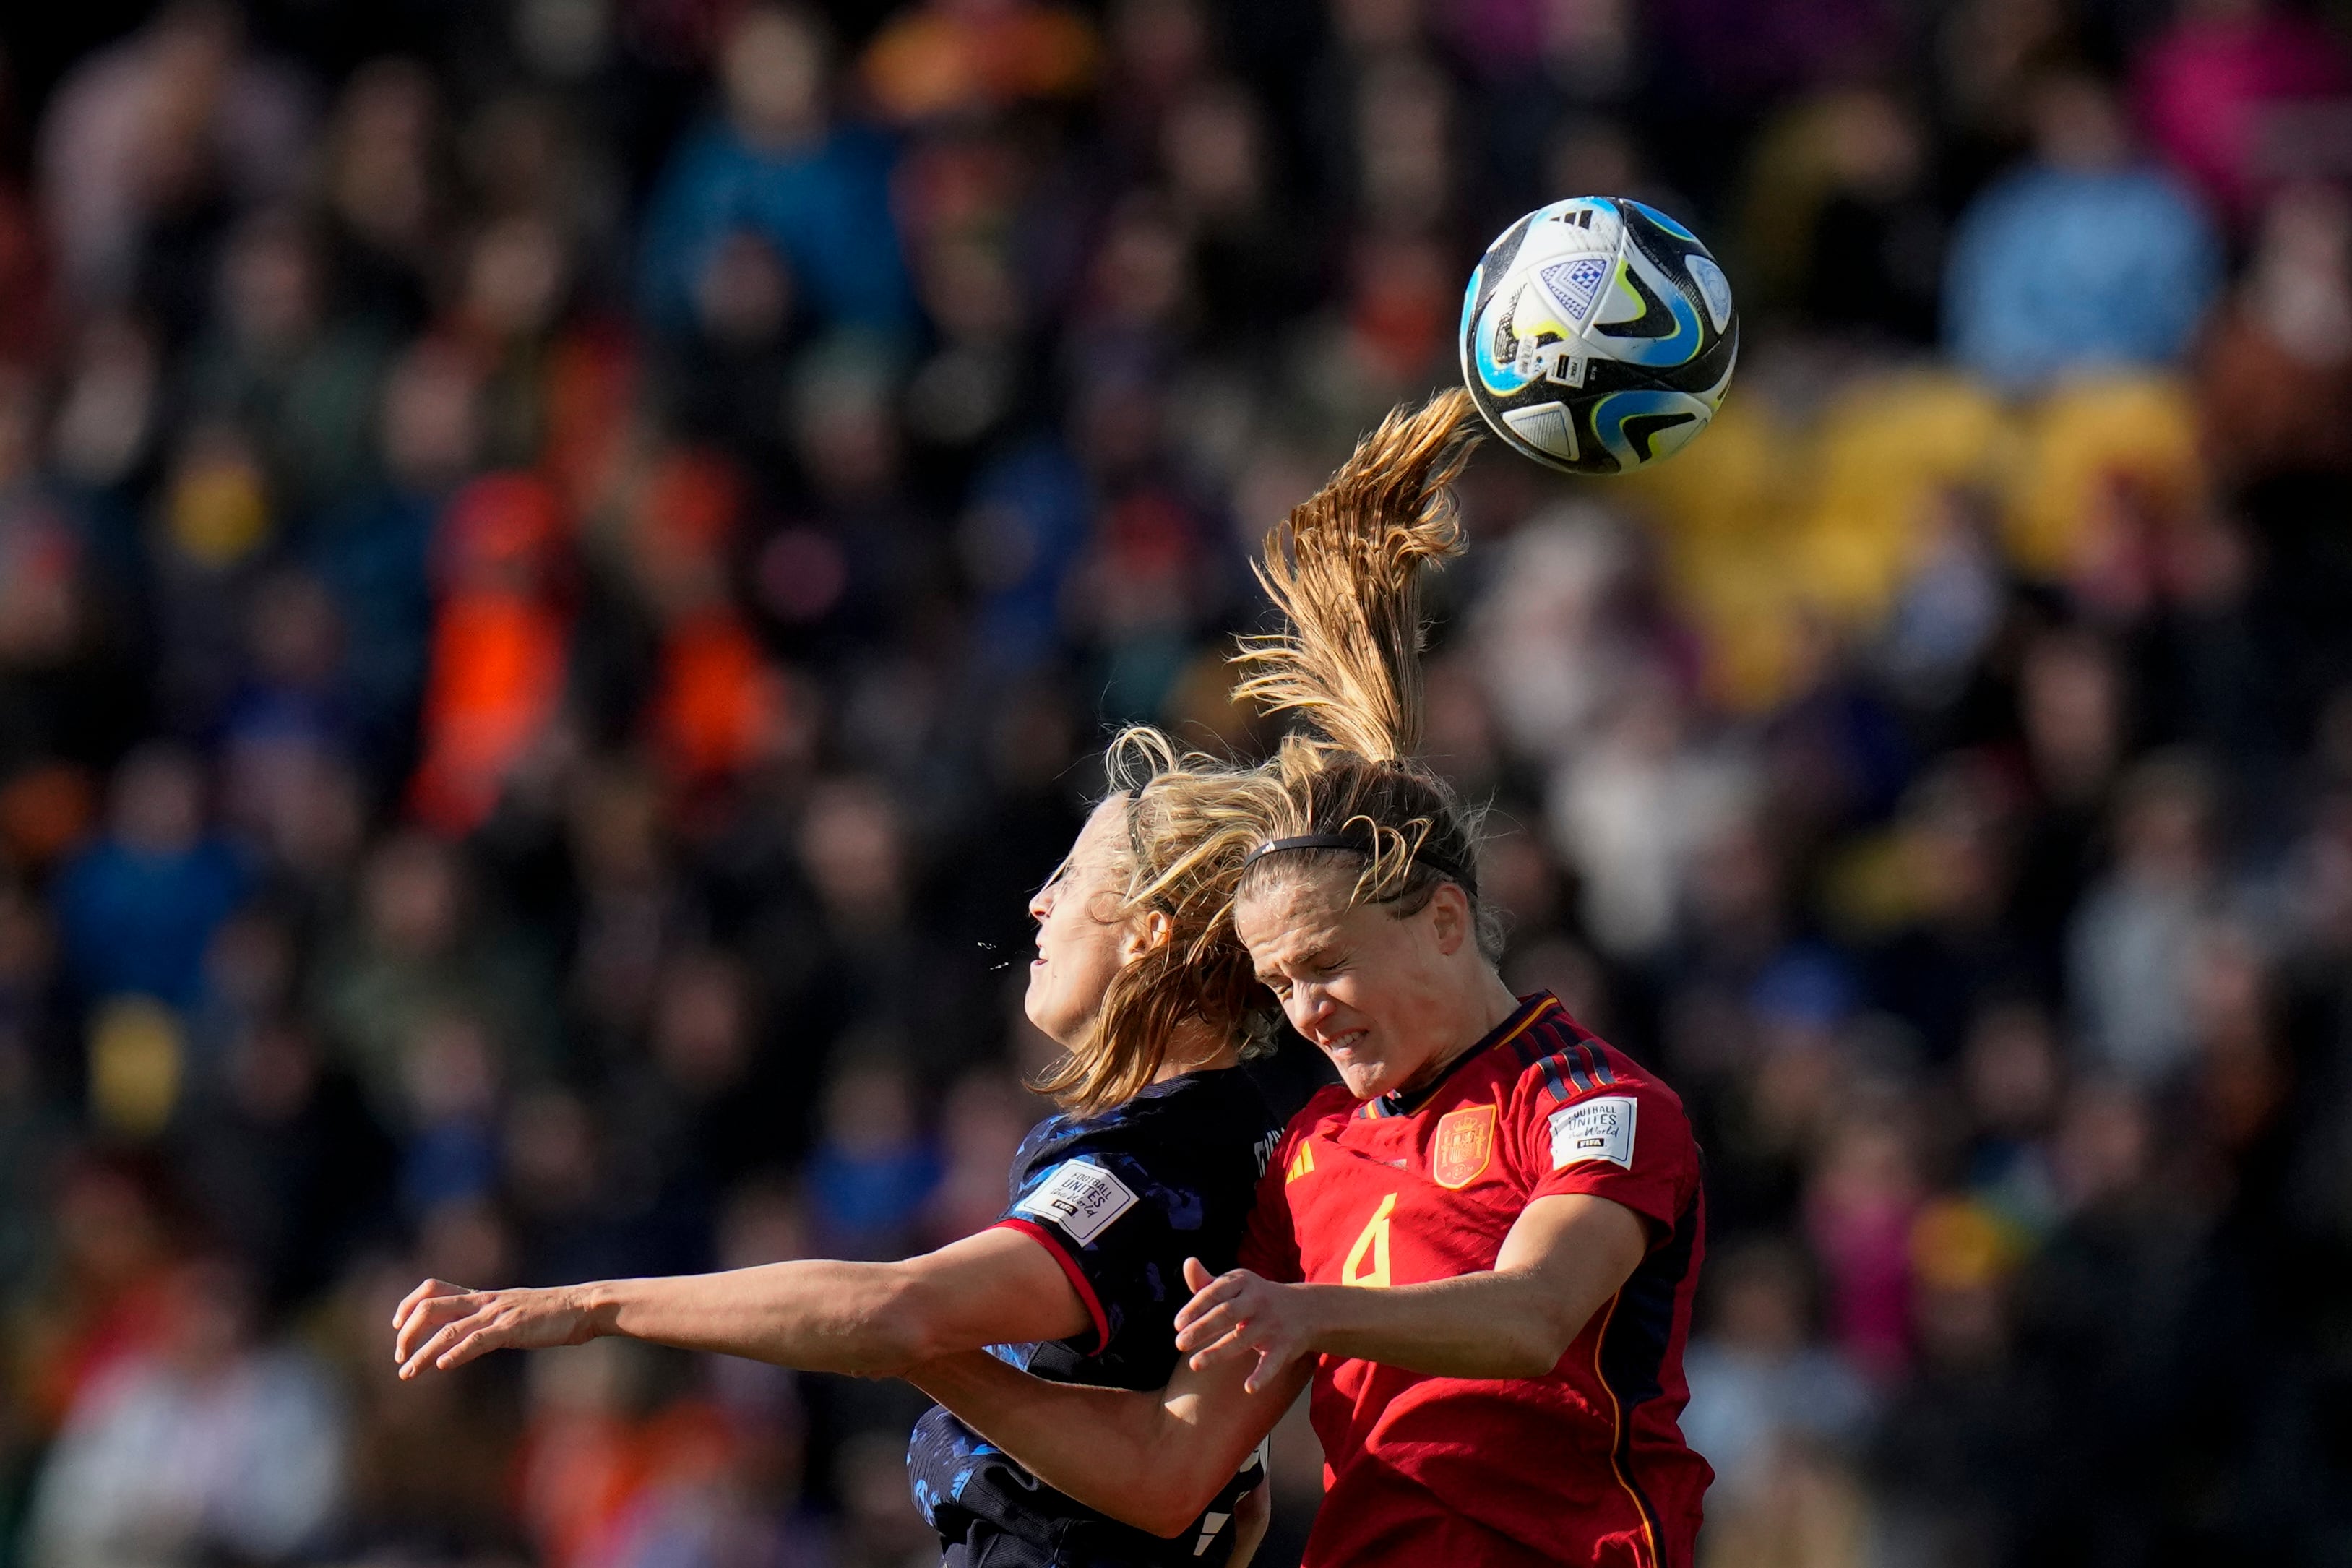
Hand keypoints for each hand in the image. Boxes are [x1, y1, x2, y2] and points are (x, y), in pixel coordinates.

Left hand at [392, 1278, 600, 1378]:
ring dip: (422, 1353)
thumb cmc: (554, 1315)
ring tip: (407, 1373)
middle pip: (430, 1306)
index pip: (433, 1289)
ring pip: (448, 1329)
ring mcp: (497, 1314)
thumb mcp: (514, 1314)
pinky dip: (457, 1352)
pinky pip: (478, 1339)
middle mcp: (484, 1302)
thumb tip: (470, 1340)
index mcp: (483, 1297)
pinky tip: (443, 1366)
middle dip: (407, 1333)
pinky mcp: (512, 1328)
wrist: (584, 1307)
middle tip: (400, 1357)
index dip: (408, 1305)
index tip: (397, 1328)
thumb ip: (490, 1323)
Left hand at [1173, 1259, 1318, 1394]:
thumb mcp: (1236, 1285)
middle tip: (1179, 1343)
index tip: (1177, 1324)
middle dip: (1202, 1328)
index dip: (1195, 1308)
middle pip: (1226, 1313)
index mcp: (1243, 1282)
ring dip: (1217, 1352)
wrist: (1306, 1309)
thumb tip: (1188, 1262)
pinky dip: (1262, 1375)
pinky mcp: (1284, 1346)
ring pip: (1242, 1339)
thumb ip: (1209, 1282)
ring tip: (1194, 1364)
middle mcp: (1258, 1300)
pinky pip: (1271, 1362)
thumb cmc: (1257, 1298)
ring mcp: (1272, 1324)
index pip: (1215, 1293)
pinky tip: (1249, 1387)